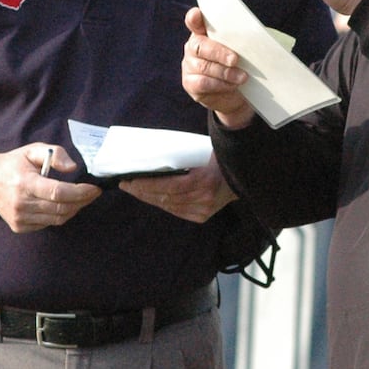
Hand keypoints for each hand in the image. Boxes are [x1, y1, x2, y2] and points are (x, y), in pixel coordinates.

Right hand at [0, 144, 100, 233]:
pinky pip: (48, 223)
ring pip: (58, 219)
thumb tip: (72, 168)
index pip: (58, 193)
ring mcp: (19, 218)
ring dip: (74, 209)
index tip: (94, 188)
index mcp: (25, 183)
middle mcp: (21, 203)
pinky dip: (60, 215)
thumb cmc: (13, 164)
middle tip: (92, 193)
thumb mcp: (33, 150)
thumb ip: (55, 154)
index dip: (80, 192)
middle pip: (61, 208)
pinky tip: (61, 204)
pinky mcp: (19, 227)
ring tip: (81, 198)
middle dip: (82, 201)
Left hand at [119, 153, 236, 222]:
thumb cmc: (219, 158)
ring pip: (168, 206)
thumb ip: (184, 155)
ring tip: (134, 190)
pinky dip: (162, 204)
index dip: (148, 185)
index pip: (170, 187)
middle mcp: (204, 199)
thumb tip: (155, 154)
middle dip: (142, 192)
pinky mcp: (202, 217)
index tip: (130, 180)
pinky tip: (151, 197)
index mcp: (205, 181)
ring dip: (149, 198)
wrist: (243, 176)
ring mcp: (203, 210)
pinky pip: (176, 211)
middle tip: (126, 184)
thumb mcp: (203, 152)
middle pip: (166, 198)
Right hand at [182, 7, 255, 128]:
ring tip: (242, 77)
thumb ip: (239, 41)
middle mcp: (193, 48)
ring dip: (225, 73)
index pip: (194, 21)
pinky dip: (220, 84)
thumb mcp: (241, 51)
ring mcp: (189, 66)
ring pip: (203, 66)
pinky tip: (232, 85)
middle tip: (235, 60)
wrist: (237, 94)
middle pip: (200, 45)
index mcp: (203, 33)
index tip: (197, 14)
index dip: (194, 18)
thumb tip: (253, 36)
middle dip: (219, 52)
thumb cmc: (240, 66)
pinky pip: (203, 83)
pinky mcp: (190, 84)